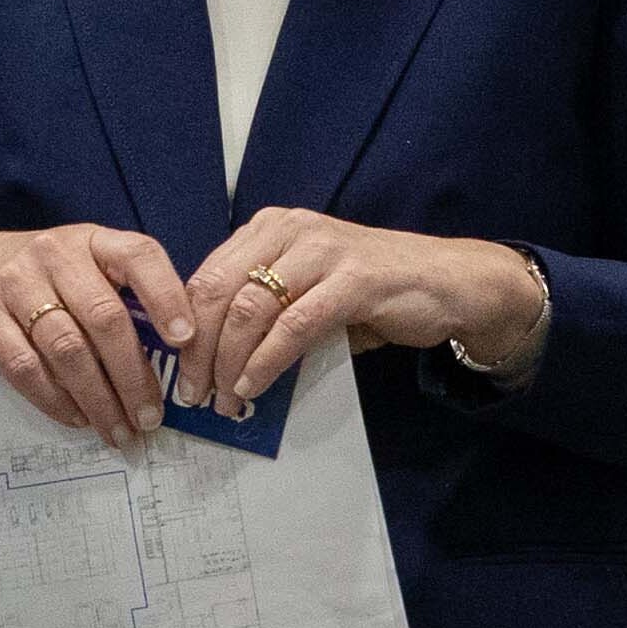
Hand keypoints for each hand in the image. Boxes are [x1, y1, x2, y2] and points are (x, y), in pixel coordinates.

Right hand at [0, 225, 197, 445]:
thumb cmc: (43, 279)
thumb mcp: (84, 268)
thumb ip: (124, 297)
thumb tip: (178, 357)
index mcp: (91, 240)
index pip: (138, 256)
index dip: (166, 296)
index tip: (185, 339)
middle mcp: (53, 254)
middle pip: (104, 317)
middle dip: (133, 376)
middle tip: (150, 417)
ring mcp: (14, 283)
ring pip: (67, 349)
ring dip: (98, 398)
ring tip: (119, 430)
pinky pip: (26, 367)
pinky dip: (56, 400)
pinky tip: (77, 418)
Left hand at [181, 210, 539, 415]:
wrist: (449, 283)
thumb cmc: (374, 292)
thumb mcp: (308, 292)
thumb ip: (266, 312)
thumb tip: (216, 361)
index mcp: (270, 228)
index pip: (207, 276)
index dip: (184, 327)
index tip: (177, 370)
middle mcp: (290, 230)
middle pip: (219, 290)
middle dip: (199, 349)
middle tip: (194, 393)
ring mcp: (323, 250)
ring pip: (252, 307)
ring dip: (230, 362)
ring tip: (224, 399)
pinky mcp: (353, 279)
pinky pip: (294, 324)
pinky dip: (267, 361)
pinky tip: (255, 385)